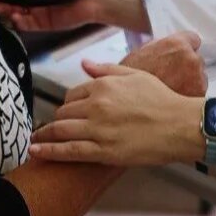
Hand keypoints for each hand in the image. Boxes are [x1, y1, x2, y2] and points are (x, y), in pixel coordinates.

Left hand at [29, 64, 205, 165]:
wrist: (179, 125)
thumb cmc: (162, 99)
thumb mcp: (136, 75)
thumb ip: (107, 70)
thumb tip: (84, 64)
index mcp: (104, 85)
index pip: (73, 93)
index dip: (68, 103)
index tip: (67, 111)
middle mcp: (97, 105)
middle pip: (64, 112)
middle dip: (57, 119)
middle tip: (54, 127)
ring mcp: (98, 129)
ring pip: (61, 130)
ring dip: (45, 135)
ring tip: (36, 140)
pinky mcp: (102, 151)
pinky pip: (68, 151)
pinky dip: (48, 151)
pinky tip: (35, 151)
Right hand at [118, 32, 206, 96]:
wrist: (128, 104)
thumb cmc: (130, 79)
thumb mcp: (141, 52)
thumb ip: (161, 47)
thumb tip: (167, 48)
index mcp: (177, 45)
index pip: (193, 39)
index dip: (185, 48)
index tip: (181, 54)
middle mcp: (191, 59)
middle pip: (196, 59)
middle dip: (186, 66)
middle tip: (170, 75)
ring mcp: (197, 79)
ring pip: (199, 77)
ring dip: (190, 82)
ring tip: (171, 89)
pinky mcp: (198, 97)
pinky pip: (198, 93)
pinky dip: (189, 96)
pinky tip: (174, 99)